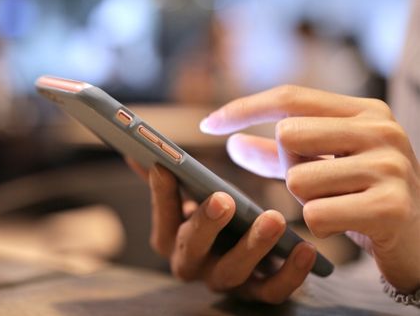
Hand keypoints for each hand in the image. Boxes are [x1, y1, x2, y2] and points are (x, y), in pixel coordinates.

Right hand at [126, 159, 316, 303]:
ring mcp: (225, 281)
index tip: (164, 165)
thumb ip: (169, 179)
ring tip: (274, 219)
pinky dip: (290, 275)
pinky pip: (272, 292)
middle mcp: (193, 264)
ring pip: (232, 273)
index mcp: (172, 238)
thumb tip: (136, 152)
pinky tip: (307, 248)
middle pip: (191, 250)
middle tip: (222, 198)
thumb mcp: (190, 199)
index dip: (161, 195)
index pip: (162, 217)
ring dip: (253, 247)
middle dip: (205, 225)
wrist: (246, 254)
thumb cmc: (214, 219)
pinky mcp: (257, 293)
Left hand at [200, 85, 419, 292]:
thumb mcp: (320, 165)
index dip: (244, 108)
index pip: (289, 97)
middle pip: (288, 135)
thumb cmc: (360, 195)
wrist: (418, 238)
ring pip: (298, 180)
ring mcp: (390, 166)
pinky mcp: (390, 207)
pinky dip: (319, 227)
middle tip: (317, 182)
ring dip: (305, 200)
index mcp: (364, 110)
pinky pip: (316, 216)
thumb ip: (276, 155)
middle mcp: (381, 129)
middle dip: (288, 166)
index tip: (207, 124)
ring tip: (337, 204)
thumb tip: (232, 143)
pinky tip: (345, 225)